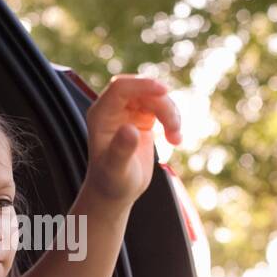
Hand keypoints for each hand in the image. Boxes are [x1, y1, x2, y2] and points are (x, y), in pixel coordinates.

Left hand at [82, 75, 180, 203]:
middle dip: (162, 103)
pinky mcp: (141, 117)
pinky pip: (161, 107)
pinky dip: (172, 120)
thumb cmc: (111, 182)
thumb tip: (130, 129)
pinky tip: (175, 139)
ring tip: (175, 139)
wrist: (116, 190)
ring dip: (170, 114)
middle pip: (142, 89)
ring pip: (154, 97)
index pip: (120, 88)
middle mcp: (113, 109)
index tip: (165, 91)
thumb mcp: (116, 169)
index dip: (142, 85)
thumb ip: (121, 149)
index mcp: (101, 115)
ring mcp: (128, 111)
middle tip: (173, 127)